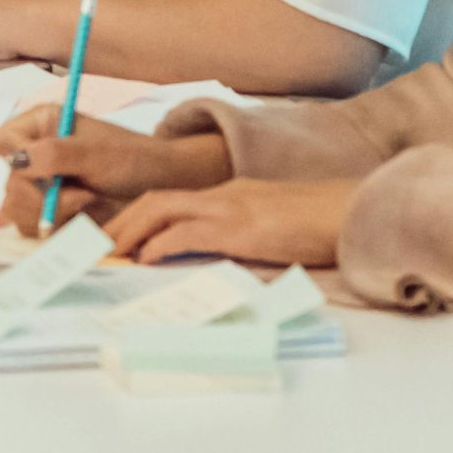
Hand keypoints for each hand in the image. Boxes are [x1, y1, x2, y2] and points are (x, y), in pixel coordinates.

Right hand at [0, 109, 231, 235]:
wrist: (162, 189)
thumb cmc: (135, 160)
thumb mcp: (98, 153)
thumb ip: (57, 153)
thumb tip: (18, 160)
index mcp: (40, 128)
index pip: (2, 141)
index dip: (15, 157)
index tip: (42, 169)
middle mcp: (35, 157)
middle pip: (9, 183)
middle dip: (42, 196)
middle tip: (81, 196)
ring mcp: (42, 189)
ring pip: (18, 211)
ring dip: (51, 214)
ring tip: (87, 205)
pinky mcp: (51, 215)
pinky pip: (36, 230)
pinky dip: (59, 229)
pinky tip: (86, 220)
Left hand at [104, 179, 356, 265]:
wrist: (355, 212)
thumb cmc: (322, 225)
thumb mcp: (273, 226)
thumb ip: (244, 234)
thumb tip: (220, 258)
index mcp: (230, 194)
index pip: (171, 199)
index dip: (139, 217)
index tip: (117, 237)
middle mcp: (223, 195)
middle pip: (155, 199)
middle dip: (122, 222)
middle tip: (98, 247)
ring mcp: (231, 208)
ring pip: (162, 209)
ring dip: (130, 230)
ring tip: (109, 254)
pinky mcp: (242, 227)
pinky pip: (189, 231)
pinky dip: (161, 243)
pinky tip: (147, 258)